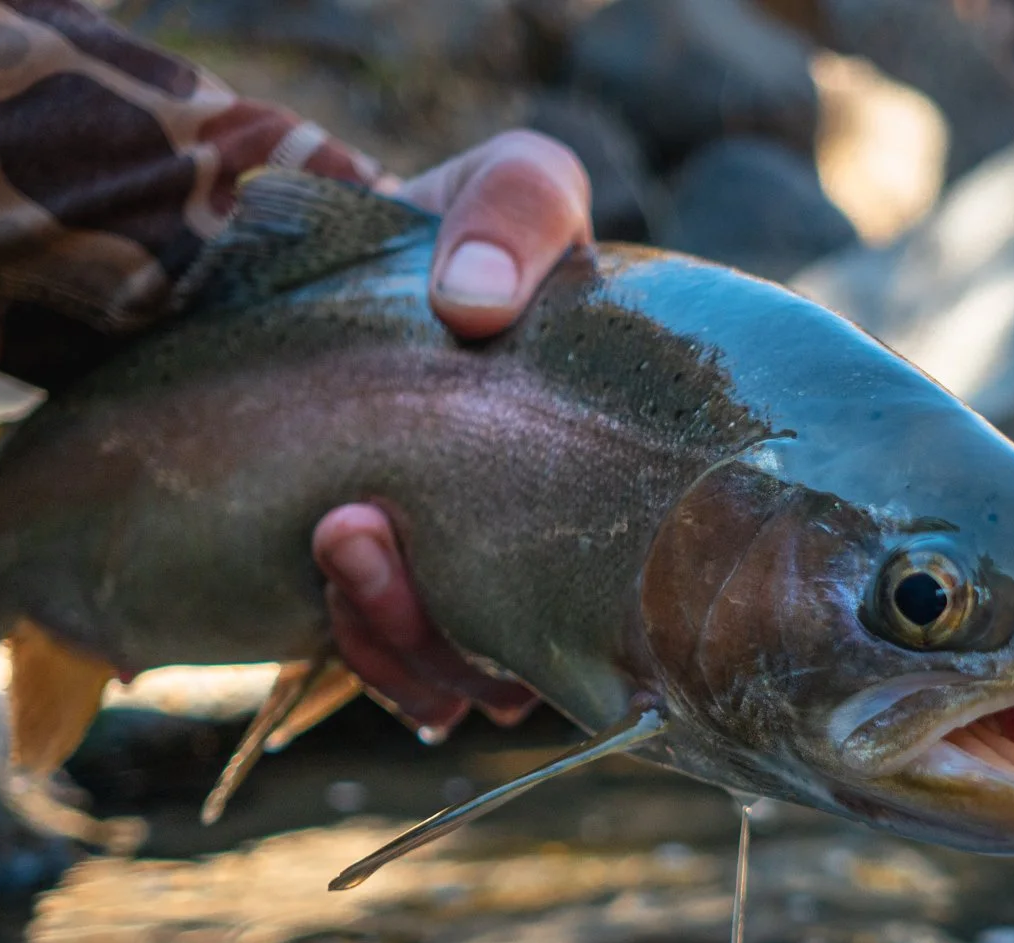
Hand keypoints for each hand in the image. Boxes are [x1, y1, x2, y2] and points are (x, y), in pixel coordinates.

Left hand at [311, 131, 591, 737]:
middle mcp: (579, 556)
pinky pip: (406, 680)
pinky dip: (365, 644)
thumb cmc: (468, 241)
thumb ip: (516, 211)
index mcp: (636, 478)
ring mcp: (500, 596)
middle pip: (558, 660)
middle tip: (358, 527)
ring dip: (395, 632)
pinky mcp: (416, 618)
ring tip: (336, 534)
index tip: (570, 576)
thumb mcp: (510, 188)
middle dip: (450, 626)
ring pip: (472, 682)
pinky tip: (331, 571)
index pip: (682, 581)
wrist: (359, 275)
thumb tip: (473, 305)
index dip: (649, 614)